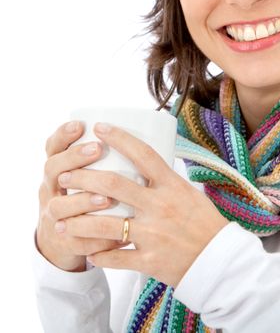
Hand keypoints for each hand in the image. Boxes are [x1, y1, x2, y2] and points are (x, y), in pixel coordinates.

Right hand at [37, 121, 128, 271]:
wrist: (62, 243)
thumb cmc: (85, 199)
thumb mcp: (88, 176)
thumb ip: (105, 159)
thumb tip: (142, 130)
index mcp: (59, 170)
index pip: (54, 147)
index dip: (64, 134)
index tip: (81, 124)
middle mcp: (50, 189)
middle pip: (52, 169)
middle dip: (74, 157)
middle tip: (97, 149)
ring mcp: (53, 217)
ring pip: (59, 206)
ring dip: (82, 200)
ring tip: (105, 198)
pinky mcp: (63, 243)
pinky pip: (75, 242)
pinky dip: (94, 240)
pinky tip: (114, 239)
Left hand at [54, 122, 229, 286]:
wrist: (220, 260)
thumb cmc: (205, 222)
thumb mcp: (188, 192)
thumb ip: (165, 180)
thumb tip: (144, 162)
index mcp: (172, 185)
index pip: (143, 154)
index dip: (120, 138)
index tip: (99, 127)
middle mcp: (160, 206)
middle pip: (114, 186)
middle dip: (84, 178)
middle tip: (65, 175)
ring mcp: (153, 234)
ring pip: (104, 225)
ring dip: (77, 221)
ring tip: (58, 218)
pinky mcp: (149, 260)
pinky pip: (115, 258)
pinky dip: (98, 255)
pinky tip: (89, 252)